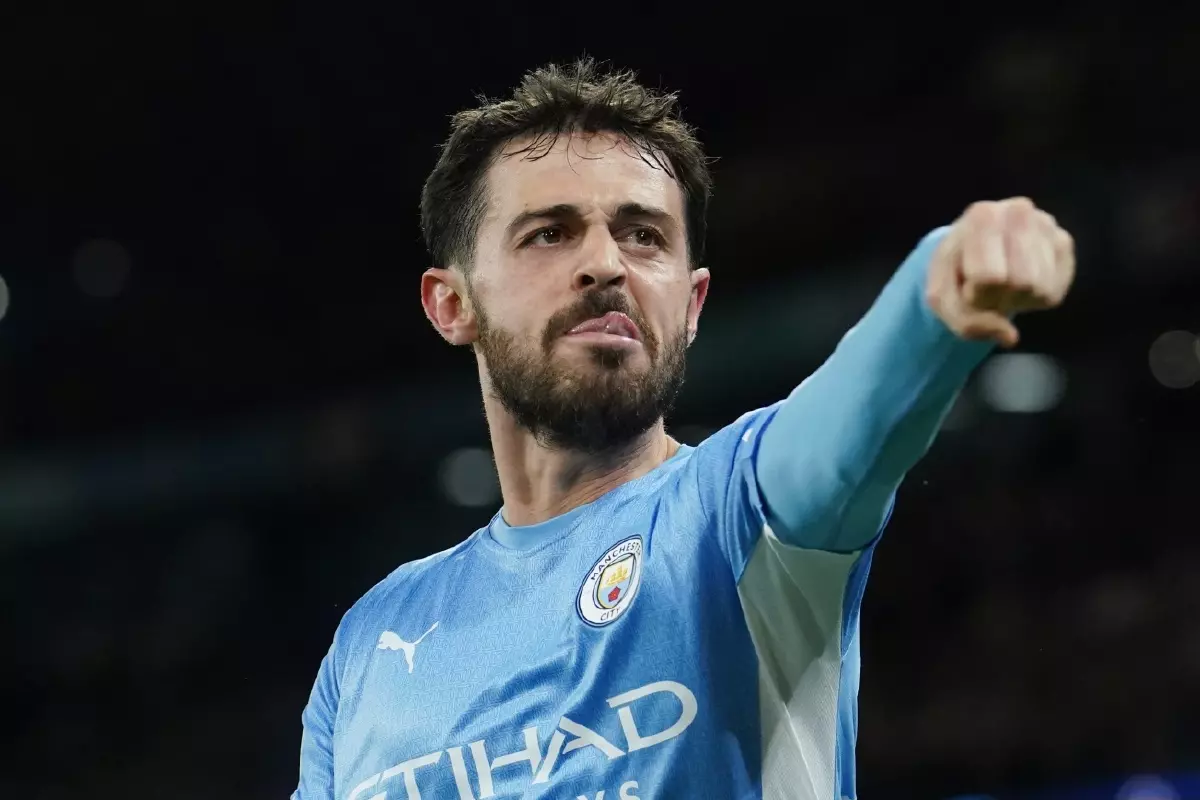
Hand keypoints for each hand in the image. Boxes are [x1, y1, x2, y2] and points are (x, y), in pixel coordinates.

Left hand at [926, 197, 1074, 347]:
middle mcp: (1020, 211)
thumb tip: (1011, 337)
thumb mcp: (942, 298)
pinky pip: (1055, 291)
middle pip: (1021, 283)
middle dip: (1000, 297)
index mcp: (981, 216)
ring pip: (1041, 288)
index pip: (990, 277)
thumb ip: (966, 322)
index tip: (968, 284)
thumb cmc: (954, 272)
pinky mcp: (1063, 242)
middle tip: (987, 288)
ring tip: (1002, 283)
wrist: (970, 251)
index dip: (976, 294)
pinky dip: (1035, 297)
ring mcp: (1046, 224)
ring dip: (1018, 299)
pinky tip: (1021, 280)